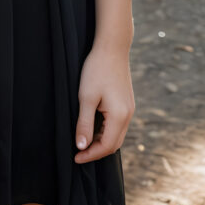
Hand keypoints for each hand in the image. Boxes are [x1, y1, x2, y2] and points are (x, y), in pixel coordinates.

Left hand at [74, 44, 134, 163]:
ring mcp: (129, 108)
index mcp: (119, 116)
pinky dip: (106, 130)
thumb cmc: (97, 70)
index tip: (75, 157)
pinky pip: (118, 124)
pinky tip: (93, 126)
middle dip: (96, 151)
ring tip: (83, 139)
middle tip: (78, 152)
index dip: (90, 155)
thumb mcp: (86, 97)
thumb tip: (82, 146)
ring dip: (101, 141)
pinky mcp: (127, 102)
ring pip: (116, 135)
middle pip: (114, 144)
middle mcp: (128, 115)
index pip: (106, 146)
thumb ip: (84, 123)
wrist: (112, 47)